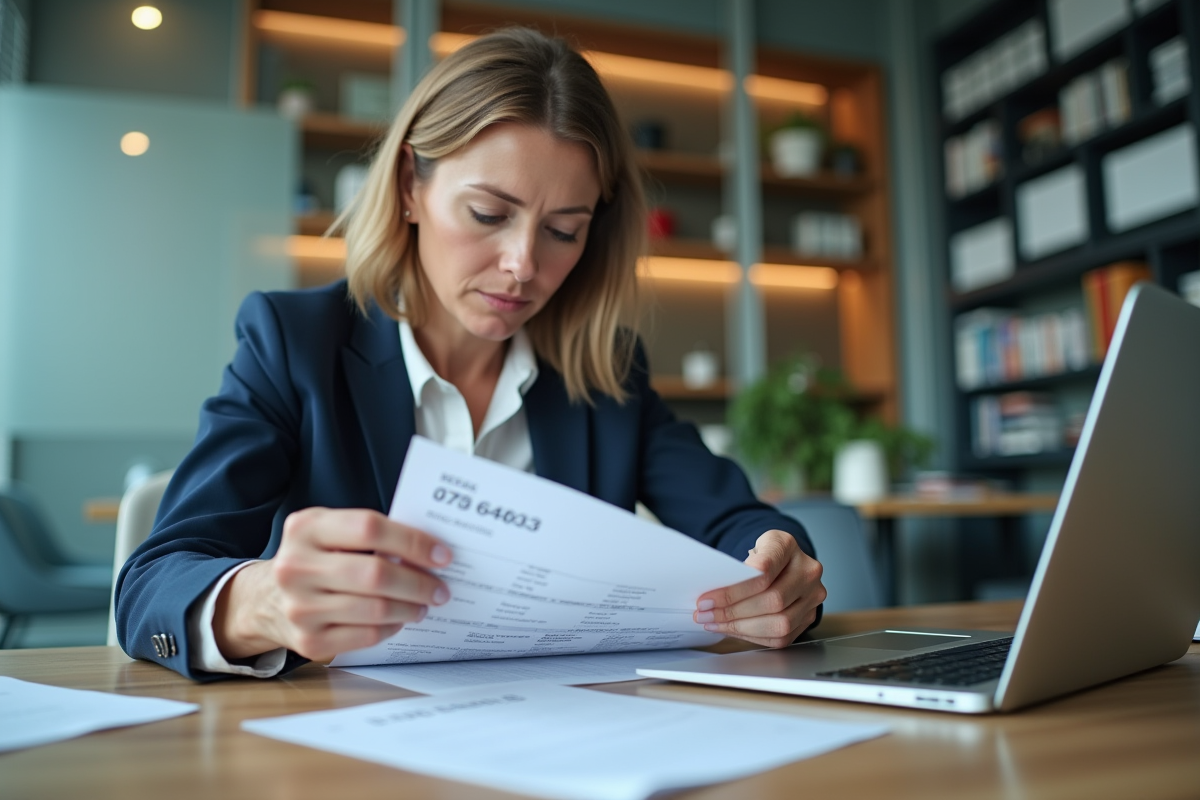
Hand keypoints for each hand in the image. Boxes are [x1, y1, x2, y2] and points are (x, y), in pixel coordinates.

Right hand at [213, 507, 452, 661]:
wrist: (265, 599)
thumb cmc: (314, 559)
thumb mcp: (328, 531)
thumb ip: (369, 533)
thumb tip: (429, 549)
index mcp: (306, 528)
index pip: (370, 529)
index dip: (412, 542)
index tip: (442, 555)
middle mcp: (296, 566)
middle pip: (375, 574)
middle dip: (418, 582)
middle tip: (440, 588)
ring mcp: (299, 607)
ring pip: (374, 609)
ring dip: (410, 608)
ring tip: (424, 604)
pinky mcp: (308, 640)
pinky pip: (365, 636)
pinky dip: (391, 628)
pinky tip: (399, 620)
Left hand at [693, 530, 824, 648]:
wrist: (782, 561)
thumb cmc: (761, 555)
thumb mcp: (747, 549)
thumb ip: (734, 569)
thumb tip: (710, 598)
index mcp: (787, 545)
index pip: (763, 570)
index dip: (733, 590)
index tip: (707, 599)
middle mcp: (807, 570)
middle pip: (772, 600)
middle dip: (733, 612)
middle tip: (706, 615)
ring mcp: (812, 596)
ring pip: (779, 623)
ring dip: (741, 628)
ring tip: (716, 624)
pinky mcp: (809, 617)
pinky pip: (781, 637)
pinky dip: (752, 636)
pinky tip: (732, 629)